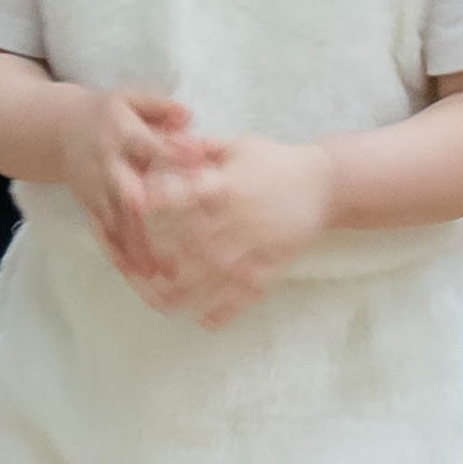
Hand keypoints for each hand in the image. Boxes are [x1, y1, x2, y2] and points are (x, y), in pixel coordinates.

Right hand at [58, 89, 211, 278]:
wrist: (60, 129)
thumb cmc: (109, 113)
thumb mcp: (132, 98)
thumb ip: (161, 106)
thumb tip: (189, 117)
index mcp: (123, 134)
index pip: (151, 145)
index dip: (174, 153)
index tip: (200, 164)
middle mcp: (108, 164)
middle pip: (127, 193)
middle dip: (147, 217)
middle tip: (170, 237)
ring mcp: (96, 189)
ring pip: (116, 222)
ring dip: (136, 249)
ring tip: (160, 274)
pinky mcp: (89, 206)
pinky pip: (103, 233)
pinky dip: (119, 255)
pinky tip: (137, 276)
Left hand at [128, 134, 330, 327]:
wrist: (326, 182)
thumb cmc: (275, 161)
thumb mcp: (239, 146)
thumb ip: (202, 148)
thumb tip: (167, 141)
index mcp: (228, 184)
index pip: (189, 193)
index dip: (162, 201)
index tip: (136, 212)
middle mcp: (240, 216)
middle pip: (196, 243)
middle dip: (166, 260)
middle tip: (137, 275)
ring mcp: (258, 243)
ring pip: (218, 273)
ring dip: (189, 292)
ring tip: (163, 305)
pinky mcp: (274, 262)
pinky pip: (250, 290)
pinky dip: (229, 308)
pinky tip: (208, 322)